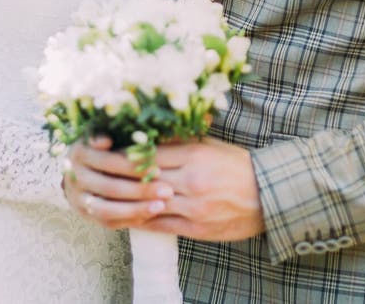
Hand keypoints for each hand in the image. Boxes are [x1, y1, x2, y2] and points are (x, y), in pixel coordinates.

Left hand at [63, 135, 264, 241]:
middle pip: (145, 178)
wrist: (268, 195)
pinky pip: (161, 225)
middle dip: (119, 176)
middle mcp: (191, 181)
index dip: (124, 153)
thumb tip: (148, 136)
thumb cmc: (237, 165)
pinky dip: (142, 219)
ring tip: (105, 196)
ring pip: (149, 204)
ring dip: (126, 201)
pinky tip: (127, 215)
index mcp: (194, 156)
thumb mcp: (209, 145)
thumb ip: (180, 142)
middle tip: (96, 172)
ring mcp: (193, 207)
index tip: (105, 151)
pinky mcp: (197, 229)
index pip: (149, 154)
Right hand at [63, 137, 172, 229]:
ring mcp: (78, 199)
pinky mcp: (85, 215)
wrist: (76, 165)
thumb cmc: (99, 143)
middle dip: (141, 190)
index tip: (158, 168)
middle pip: (109, 188)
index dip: (133, 166)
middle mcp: (75, 178)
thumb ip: (109, 134)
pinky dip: (129, 220)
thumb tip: (115, 140)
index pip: (109, 162)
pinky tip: (150, 215)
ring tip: (161, 206)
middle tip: (168, 190)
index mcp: (78, 153)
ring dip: (136, 209)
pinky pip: (108, 222)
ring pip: (107, 210)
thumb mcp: (101, 132)